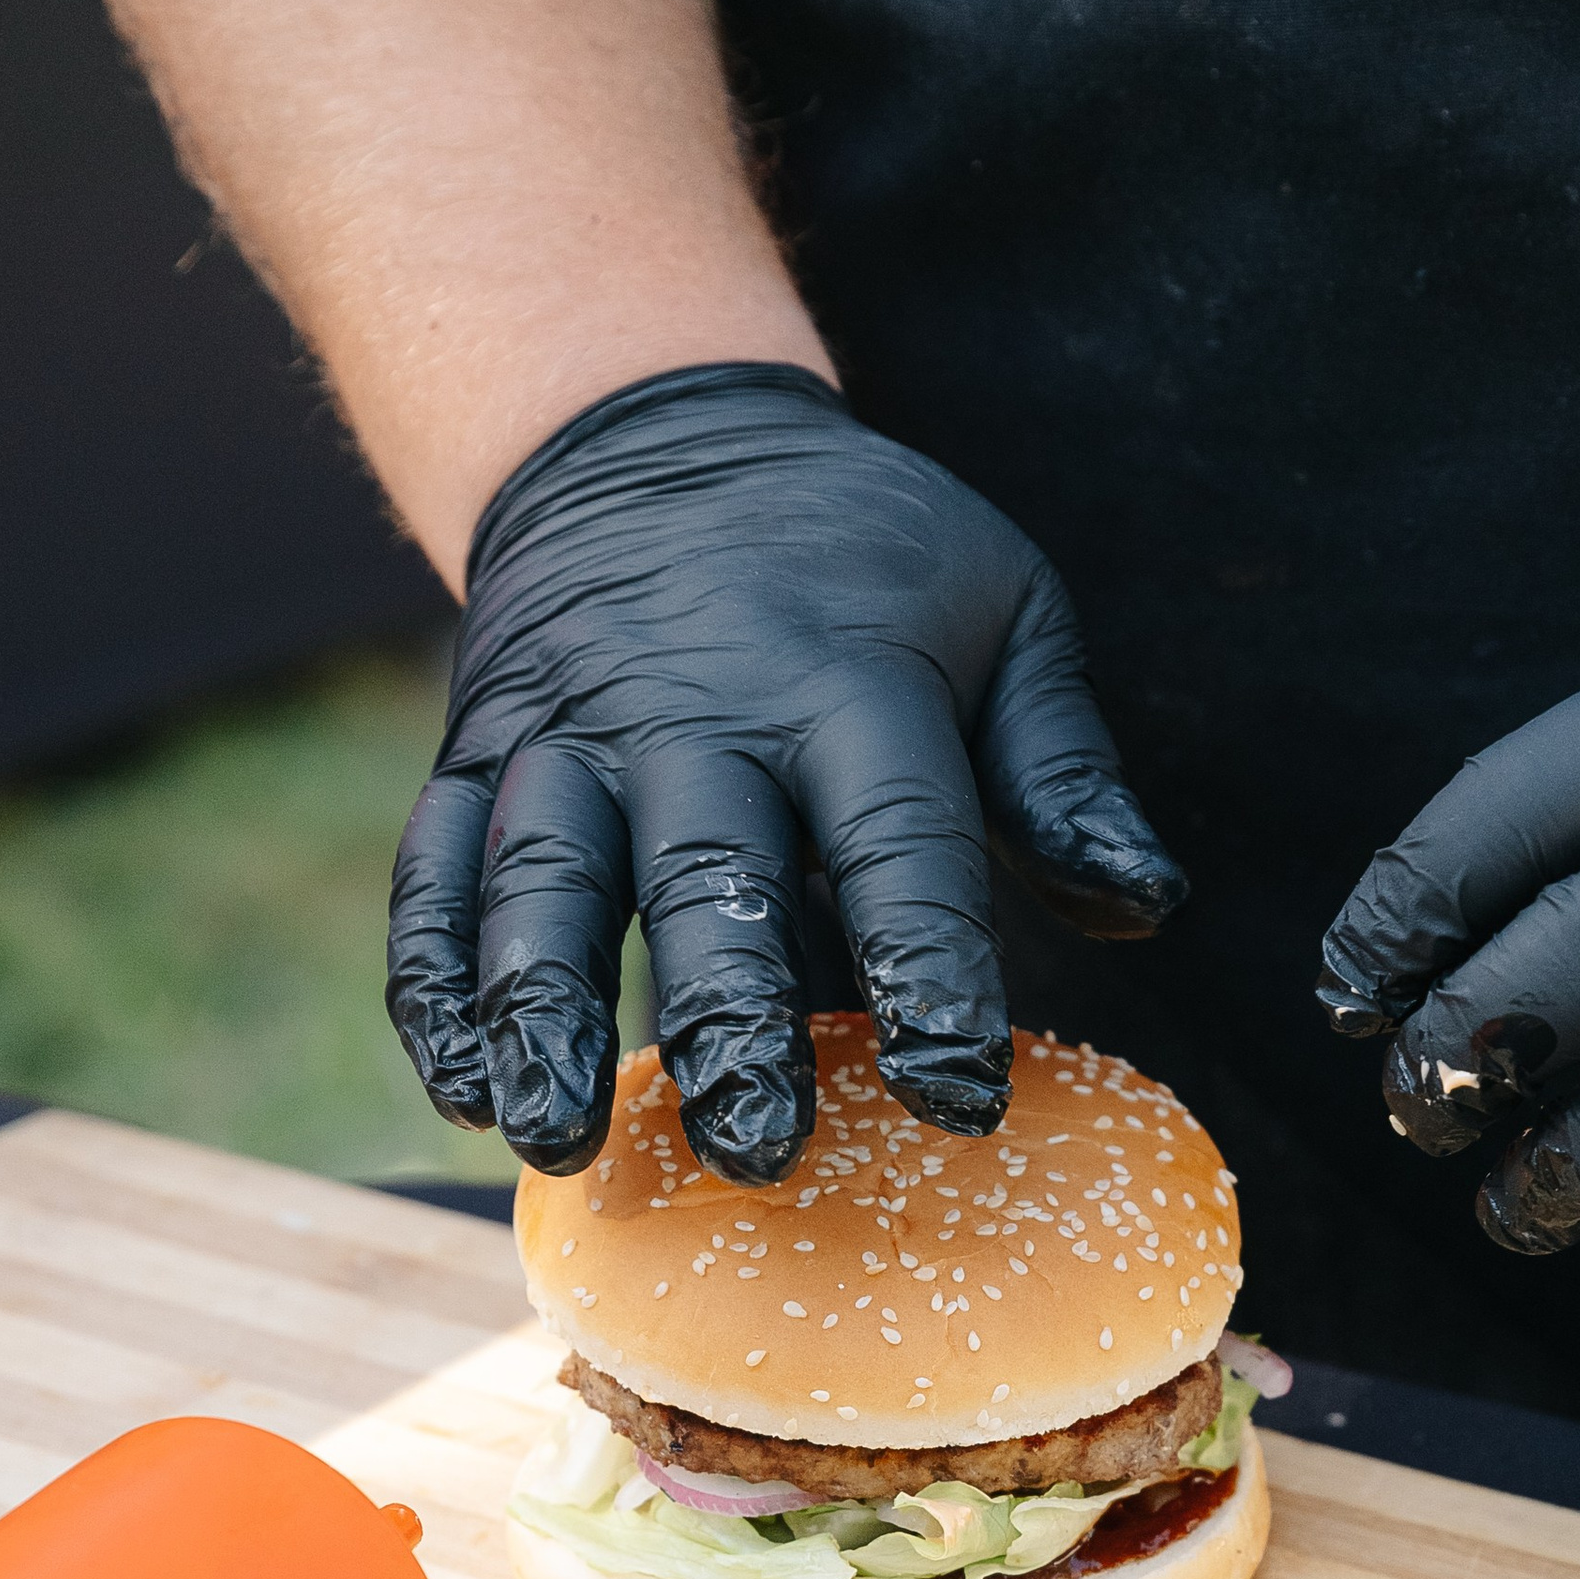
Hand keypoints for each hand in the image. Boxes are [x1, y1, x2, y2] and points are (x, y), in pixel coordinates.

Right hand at [387, 363, 1184, 1176]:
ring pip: (545, 874)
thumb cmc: (868, 558)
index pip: (897, 840)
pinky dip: (435, 979)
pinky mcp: (479, 747)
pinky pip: (435, 863)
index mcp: (847, 680)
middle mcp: (698, 710)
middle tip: (756, 1151)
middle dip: (728, 1017)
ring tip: (555, 1136)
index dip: (928, 970)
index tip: (957, 1095)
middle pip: (706, 873)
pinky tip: (460, 1088)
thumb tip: (1145, 902)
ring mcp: (572, 729)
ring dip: (543, 1010)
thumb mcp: (1004, 609)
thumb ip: (1061, 768)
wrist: (660, 427)